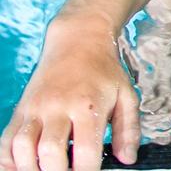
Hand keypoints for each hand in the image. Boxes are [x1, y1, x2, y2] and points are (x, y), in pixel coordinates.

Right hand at [1, 28, 139, 170]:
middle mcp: (59, 106)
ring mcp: (36, 108)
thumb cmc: (104, 72)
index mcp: (89, 105)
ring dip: (30, 167)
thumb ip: (129, 129)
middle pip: (50, 150)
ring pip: (22, 145)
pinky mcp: (21, 109)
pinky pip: (6, 139)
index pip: (86, 149)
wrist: (78, 41)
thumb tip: (127, 159)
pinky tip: (19, 167)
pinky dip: (7, 159)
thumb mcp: (126, 95)